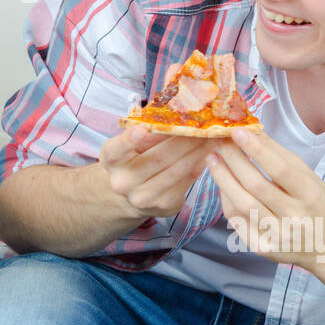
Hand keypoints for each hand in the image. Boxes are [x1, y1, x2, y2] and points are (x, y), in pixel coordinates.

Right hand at [99, 124, 220, 219]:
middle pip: (157, 158)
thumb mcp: (130, 145)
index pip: (116, 150)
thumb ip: (147, 133)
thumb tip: (179, 117)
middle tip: (204, 126)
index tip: (143, 128)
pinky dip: (199, 166)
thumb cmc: (133, 159)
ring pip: (176, 171)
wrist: (131, 195)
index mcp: (111, 160)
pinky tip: (209, 155)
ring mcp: (143, 198)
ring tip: (213, 139)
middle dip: (184, 140)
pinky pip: (186, 182)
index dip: (129, 140)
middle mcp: (123, 182)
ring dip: (198, 153)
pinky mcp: (163, 206)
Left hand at [206, 127, 324, 268]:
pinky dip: (226, 200)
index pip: (279, 169)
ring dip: (223, 178)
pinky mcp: (262, 248)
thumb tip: (252, 130)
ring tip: (212, 159)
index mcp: (309, 195)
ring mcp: (277, 235)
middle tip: (219, 141)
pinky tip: (222, 184)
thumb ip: (279, 155)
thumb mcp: (307, 176)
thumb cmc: (315, 203)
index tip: (237, 131)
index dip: (256, 149)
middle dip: (233, 160)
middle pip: (256, 185)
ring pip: (241, 204)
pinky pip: (237, 221)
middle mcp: (294, 218)